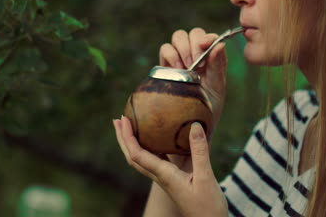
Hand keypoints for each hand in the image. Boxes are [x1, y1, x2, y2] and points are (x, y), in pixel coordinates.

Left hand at [113, 116, 227, 216]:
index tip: (124, 119)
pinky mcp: (172, 180)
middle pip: (132, 156)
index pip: (137, 154)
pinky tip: (154, 140)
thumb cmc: (208, 206)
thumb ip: (200, 151)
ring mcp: (164, 179)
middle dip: (123, 138)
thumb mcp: (206, 177)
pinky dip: (148, 148)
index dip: (128, 136)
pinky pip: (154, 160)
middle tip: (117, 120)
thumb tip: (194, 125)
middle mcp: (160, 177)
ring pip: (141, 159)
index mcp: (164, 175)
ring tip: (129, 126)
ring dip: (131, 143)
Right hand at [159, 28, 227, 124]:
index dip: (208, 37)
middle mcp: (196, 54)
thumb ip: (218, 66)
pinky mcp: (166, 65)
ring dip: (182, 48)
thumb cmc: (208, 107)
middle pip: (193, 33)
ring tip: (186, 67)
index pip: (210, 37)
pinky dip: (170, 56)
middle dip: (194, 44)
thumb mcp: (217, 87)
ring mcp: (180, 58)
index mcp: (212, 57)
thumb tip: (220, 45)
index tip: (205, 46)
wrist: (189, 124)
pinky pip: (165, 49)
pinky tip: (176, 71)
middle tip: (196, 62)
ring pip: (178, 36)